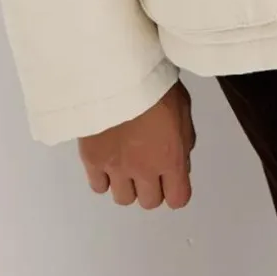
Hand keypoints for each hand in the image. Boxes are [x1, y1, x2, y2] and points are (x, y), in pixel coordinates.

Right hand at [78, 79, 196, 208]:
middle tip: (147, 166)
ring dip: (127, 184)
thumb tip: (180, 160)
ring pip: (123, 198)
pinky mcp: (92, 160)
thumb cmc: (155, 84)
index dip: (176, 190)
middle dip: (151, 186)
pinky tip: (107, 160)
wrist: (118, 74)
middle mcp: (144, 170)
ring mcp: (116, 168)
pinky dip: (103, 178)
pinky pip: (98, 186)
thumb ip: (184, 139)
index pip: (178, 199)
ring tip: (125, 162)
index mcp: (171, 158)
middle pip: (150, 202)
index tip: (171, 179)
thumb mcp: (183, 107)